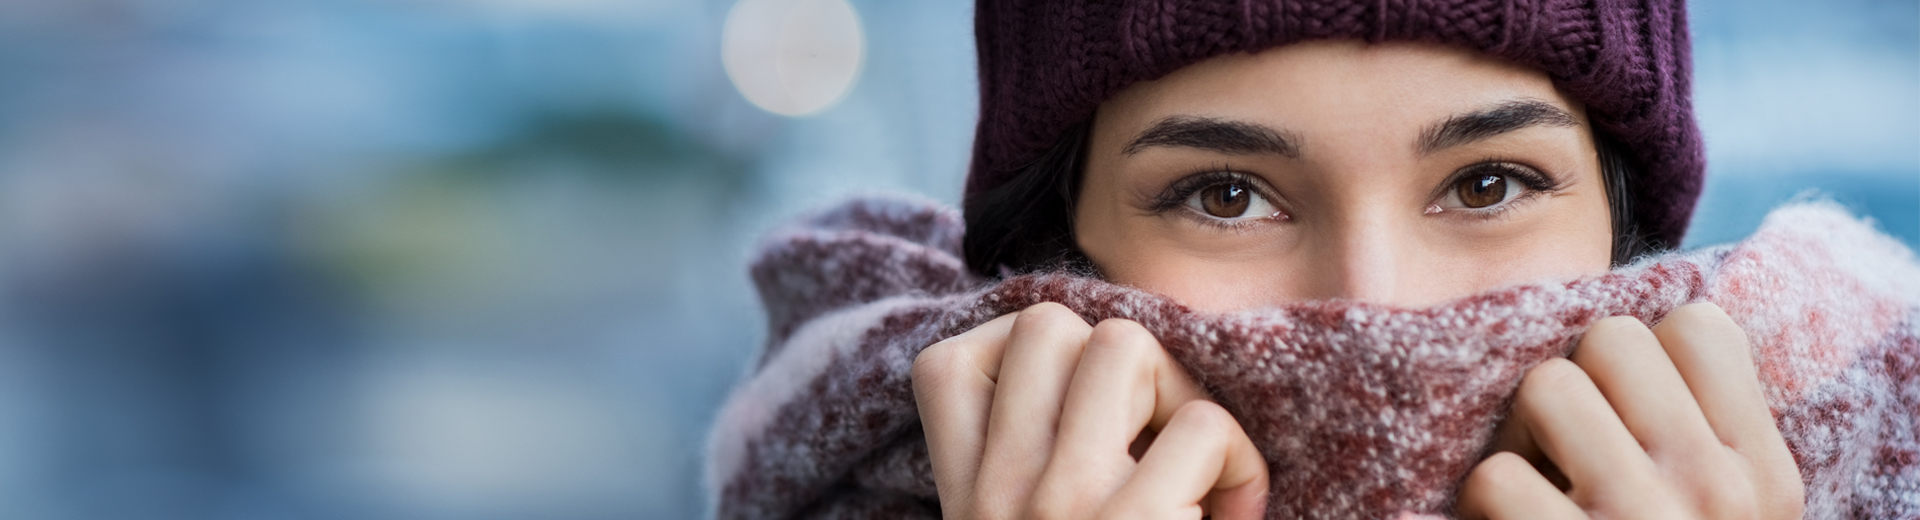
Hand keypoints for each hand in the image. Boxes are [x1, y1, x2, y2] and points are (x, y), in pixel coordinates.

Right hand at [911, 302, 1268, 518]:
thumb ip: (1027, 468)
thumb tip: (1100, 359)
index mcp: (962, 502)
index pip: (950, 361)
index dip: (1029, 363)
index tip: (1080, 417)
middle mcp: (994, 500)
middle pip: (1047, 325)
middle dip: (1121, 362)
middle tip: (1156, 438)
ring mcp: (1059, 508)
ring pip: (1124, 344)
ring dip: (1180, 396)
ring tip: (1196, 468)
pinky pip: (1204, 426)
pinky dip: (1240, 464)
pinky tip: (1233, 514)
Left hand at [1457, 303, 1803, 518]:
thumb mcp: (1727, 510)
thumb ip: (1702, 432)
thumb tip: (1641, 327)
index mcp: (1764, 476)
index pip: (1700, 324)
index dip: (1643, 355)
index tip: (1625, 410)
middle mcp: (1718, 491)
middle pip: (1614, 337)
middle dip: (1575, 383)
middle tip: (1565, 445)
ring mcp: (1643, 519)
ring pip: (1547, 386)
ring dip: (1519, 437)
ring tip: (1534, 484)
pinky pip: (1496, 474)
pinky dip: (1482, 504)